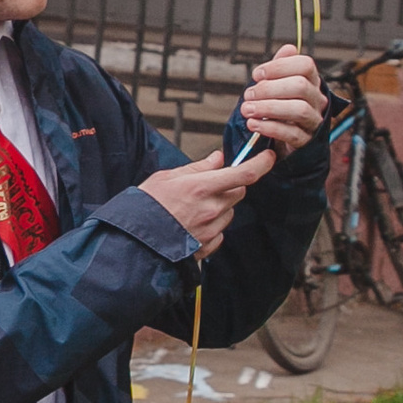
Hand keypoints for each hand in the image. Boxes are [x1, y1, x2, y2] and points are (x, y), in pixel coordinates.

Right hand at [137, 147, 274, 259]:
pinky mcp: (208, 245)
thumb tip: (217, 158)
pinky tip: (192, 225)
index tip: (269, 156)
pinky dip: (212, 226)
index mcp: (202, 187)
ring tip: (193, 209)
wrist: (133, 242)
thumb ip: (196, 168)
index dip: (262, 163)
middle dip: (231, 186)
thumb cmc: (145, 207)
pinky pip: (220, 232)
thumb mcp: (165, 178)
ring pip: (229, 212)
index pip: (244, 174)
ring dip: (220, 207)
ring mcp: (212, 229)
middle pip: (239, 192)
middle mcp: (211, 209)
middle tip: (210, 186)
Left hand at [237, 44, 326, 154]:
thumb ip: (281, 69)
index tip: (257, 75)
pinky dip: (269, 127)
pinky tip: (253, 124)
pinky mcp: (306, 141)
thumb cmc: (280, 111)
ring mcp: (314, 121)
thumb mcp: (278, 87)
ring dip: (268, 108)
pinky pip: (292, 133)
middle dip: (269, 89)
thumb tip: (289, 48)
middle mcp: (317, 100)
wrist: (285, 143)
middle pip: (300, 86)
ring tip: (247, 110)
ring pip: (299, 110)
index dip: (280, 66)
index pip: (305, 65)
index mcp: (312, 82)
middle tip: (248, 95)